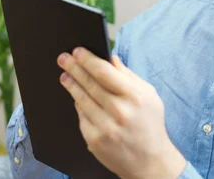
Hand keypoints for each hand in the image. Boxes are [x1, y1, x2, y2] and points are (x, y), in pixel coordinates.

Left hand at [57, 47, 186, 178]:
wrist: (150, 162)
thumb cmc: (150, 124)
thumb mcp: (149, 96)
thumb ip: (129, 76)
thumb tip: (111, 58)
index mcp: (135, 96)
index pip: (104, 72)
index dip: (87, 59)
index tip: (77, 51)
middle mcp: (119, 112)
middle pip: (90, 84)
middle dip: (74, 68)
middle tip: (63, 58)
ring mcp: (105, 128)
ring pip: (82, 99)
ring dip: (71, 84)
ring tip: (65, 75)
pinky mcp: (95, 141)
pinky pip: (81, 117)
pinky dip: (78, 105)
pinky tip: (76, 97)